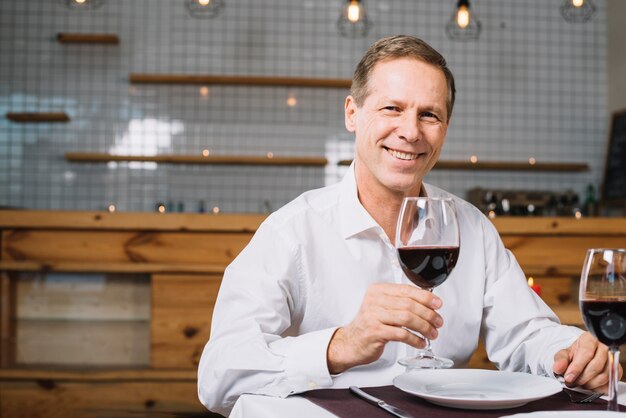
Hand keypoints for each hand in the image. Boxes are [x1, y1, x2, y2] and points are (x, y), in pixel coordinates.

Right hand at [326, 283, 443, 373]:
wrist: (351, 342)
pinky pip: (401, 334)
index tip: (438, 304)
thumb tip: (428, 301)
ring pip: (407, 318)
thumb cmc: (370, 325)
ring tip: (432, 333)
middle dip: (428, 314)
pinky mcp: (375, 332)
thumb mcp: (382, 307)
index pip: (406, 290)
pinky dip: (415, 339)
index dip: (425, 297)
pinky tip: (420, 343)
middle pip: (409, 304)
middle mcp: (374, 300)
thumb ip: (400, 302)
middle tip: (438, 322)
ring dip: (424, 327)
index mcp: (377, 290)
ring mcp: (373, 316)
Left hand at [553, 331, 622, 392]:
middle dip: (582, 378)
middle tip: (572, 382)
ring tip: (579, 383)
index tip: (568, 378)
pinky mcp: (617, 370)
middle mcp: (604, 347)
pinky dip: (598, 387)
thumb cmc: (577, 353)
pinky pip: (609, 382)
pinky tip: (589, 384)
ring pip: (604, 376)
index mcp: (591, 339)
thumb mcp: (565, 353)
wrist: (586, 354)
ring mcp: (612, 359)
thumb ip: (560, 359)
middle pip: (596, 366)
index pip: (586, 353)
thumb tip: (558, 368)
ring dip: (590, 383)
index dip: (577, 367)